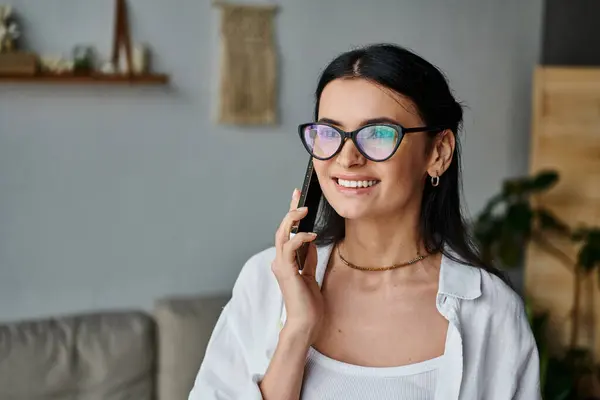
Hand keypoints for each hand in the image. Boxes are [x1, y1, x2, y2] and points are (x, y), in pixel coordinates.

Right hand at [271, 189, 323, 342]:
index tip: (298, 199)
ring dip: (292, 220)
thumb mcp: (310, 274)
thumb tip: (310, 240)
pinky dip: (299, 237)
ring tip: (304, 210)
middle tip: (298, 195)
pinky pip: (289, 247)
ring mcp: (281, 265)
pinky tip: (311, 234)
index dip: (291, 215)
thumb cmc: (309, 303)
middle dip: (290, 210)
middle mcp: (280, 261)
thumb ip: (308, 257)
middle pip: (281, 229)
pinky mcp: (286, 271)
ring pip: (281, 234)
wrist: (306, 322)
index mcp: (285, 262)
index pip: (286, 233)